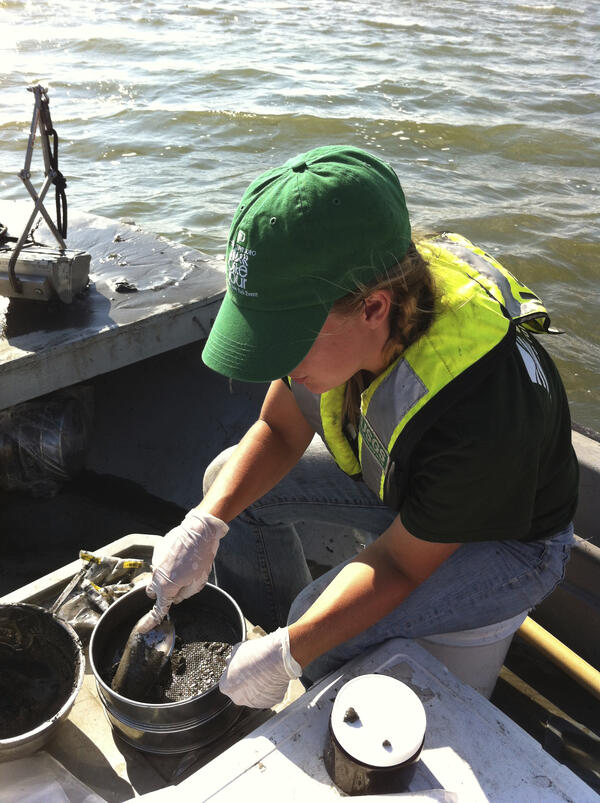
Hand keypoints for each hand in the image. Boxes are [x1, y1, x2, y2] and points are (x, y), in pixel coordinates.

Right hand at [138, 511, 227, 631]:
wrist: (199, 531)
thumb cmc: (201, 557)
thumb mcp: (198, 582)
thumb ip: (184, 595)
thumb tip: (175, 598)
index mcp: (167, 587)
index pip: (158, 609)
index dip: (150, 621)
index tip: (142, 629)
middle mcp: (157, 575)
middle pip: (153, 592)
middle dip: (161, 593)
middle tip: (177, 587)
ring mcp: (156, 562)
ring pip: (157, 576)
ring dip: (167, 576)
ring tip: (185, 565)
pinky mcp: (158, 551)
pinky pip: (161, 562)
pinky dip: (169, 563)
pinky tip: (182, 555)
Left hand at [219, 627, 301, 708]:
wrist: (277, 658)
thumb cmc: (256, 654)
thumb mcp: (237, 650)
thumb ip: (231, 660)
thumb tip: (231, 661)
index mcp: (227, 687)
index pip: (227, 681)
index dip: (234, 672)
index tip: (240, 665)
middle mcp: (239, 699)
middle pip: (240, 690)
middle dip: (245, 681)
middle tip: (253, 669)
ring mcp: (256, 703)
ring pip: (255, 694)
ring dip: (257, 686)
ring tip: (264, 671)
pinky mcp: (271, 702)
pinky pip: (268, 695)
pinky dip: (270, 688)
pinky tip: (272, 676)